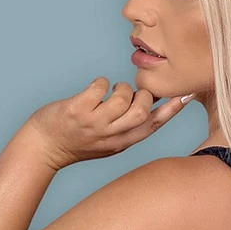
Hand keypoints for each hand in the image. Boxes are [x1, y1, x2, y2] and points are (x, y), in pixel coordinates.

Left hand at [29, 77, 193, 169]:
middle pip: (141, 111)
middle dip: (141, 95)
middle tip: (130, 92)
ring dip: (119, 87)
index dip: (171, 111)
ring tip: (110, 91)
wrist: (44, 147)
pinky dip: (100, 82)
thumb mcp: (109, 141)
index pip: (152, 126)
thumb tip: (152, 102)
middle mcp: (110, 136)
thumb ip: (130, 127)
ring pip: (122, 97)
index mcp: (122, 143)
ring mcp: (93, 124)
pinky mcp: (77, 111)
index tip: (186, 95)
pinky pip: (99, 87)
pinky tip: (94, 90)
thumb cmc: (78, 140)